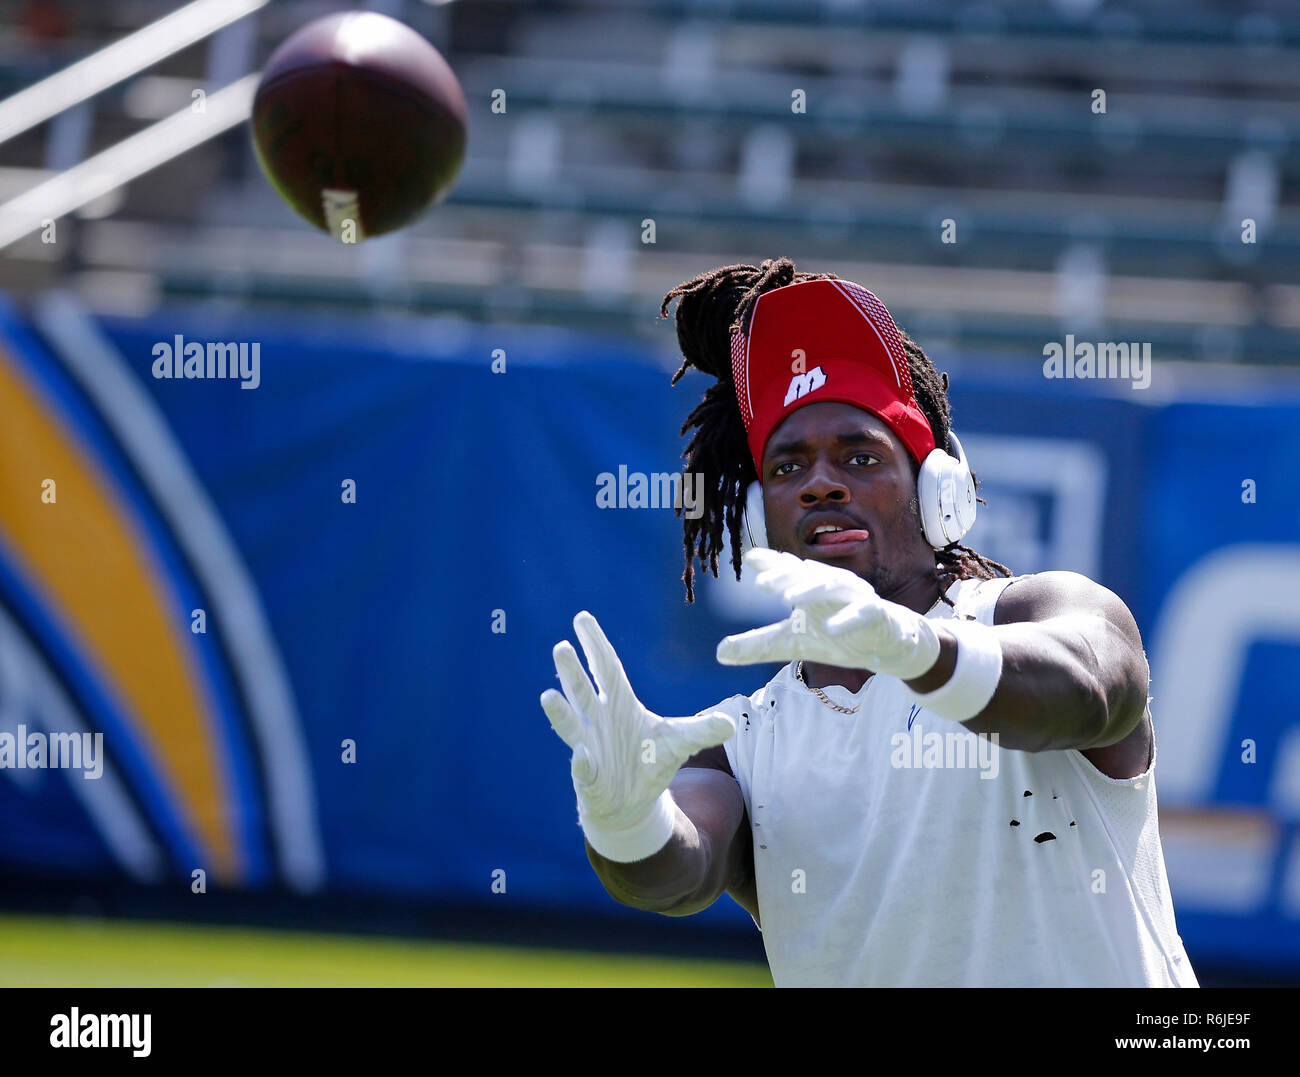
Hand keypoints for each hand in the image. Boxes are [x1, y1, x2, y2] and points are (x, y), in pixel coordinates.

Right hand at [540, 611, 735, 860]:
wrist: (633, 802)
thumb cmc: (651, 761)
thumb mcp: (680, 742)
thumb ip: (702, 731)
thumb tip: (731, 724)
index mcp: (620, 704)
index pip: (606, 668)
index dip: (595, 645)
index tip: (582, 618)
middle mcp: (598, 721)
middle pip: (584, 691)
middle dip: (572, 671)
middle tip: (561, 647)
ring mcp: (589, 748)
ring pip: (571, 726)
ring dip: (561, 712)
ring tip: (548, 696)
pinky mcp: (589, 778)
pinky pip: (583, 768)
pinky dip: (581, 762)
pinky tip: (581, 754)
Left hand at [715, 548, 940, 679]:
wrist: (887, 646)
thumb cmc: (837, 634)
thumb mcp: (793, 643)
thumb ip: (759, 644)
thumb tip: (718, 652)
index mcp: (811, 588)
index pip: (788, 571)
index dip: (771, 563)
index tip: (750, 559)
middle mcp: (832, 586)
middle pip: (807, 575)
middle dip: (786, 576)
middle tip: (763, 583)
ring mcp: (856, 598)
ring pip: (835, 587)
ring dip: (813, 590)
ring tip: (790, 599)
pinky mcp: (877, 616)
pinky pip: (864, 613)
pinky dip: (848, 619)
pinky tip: (831, 629)